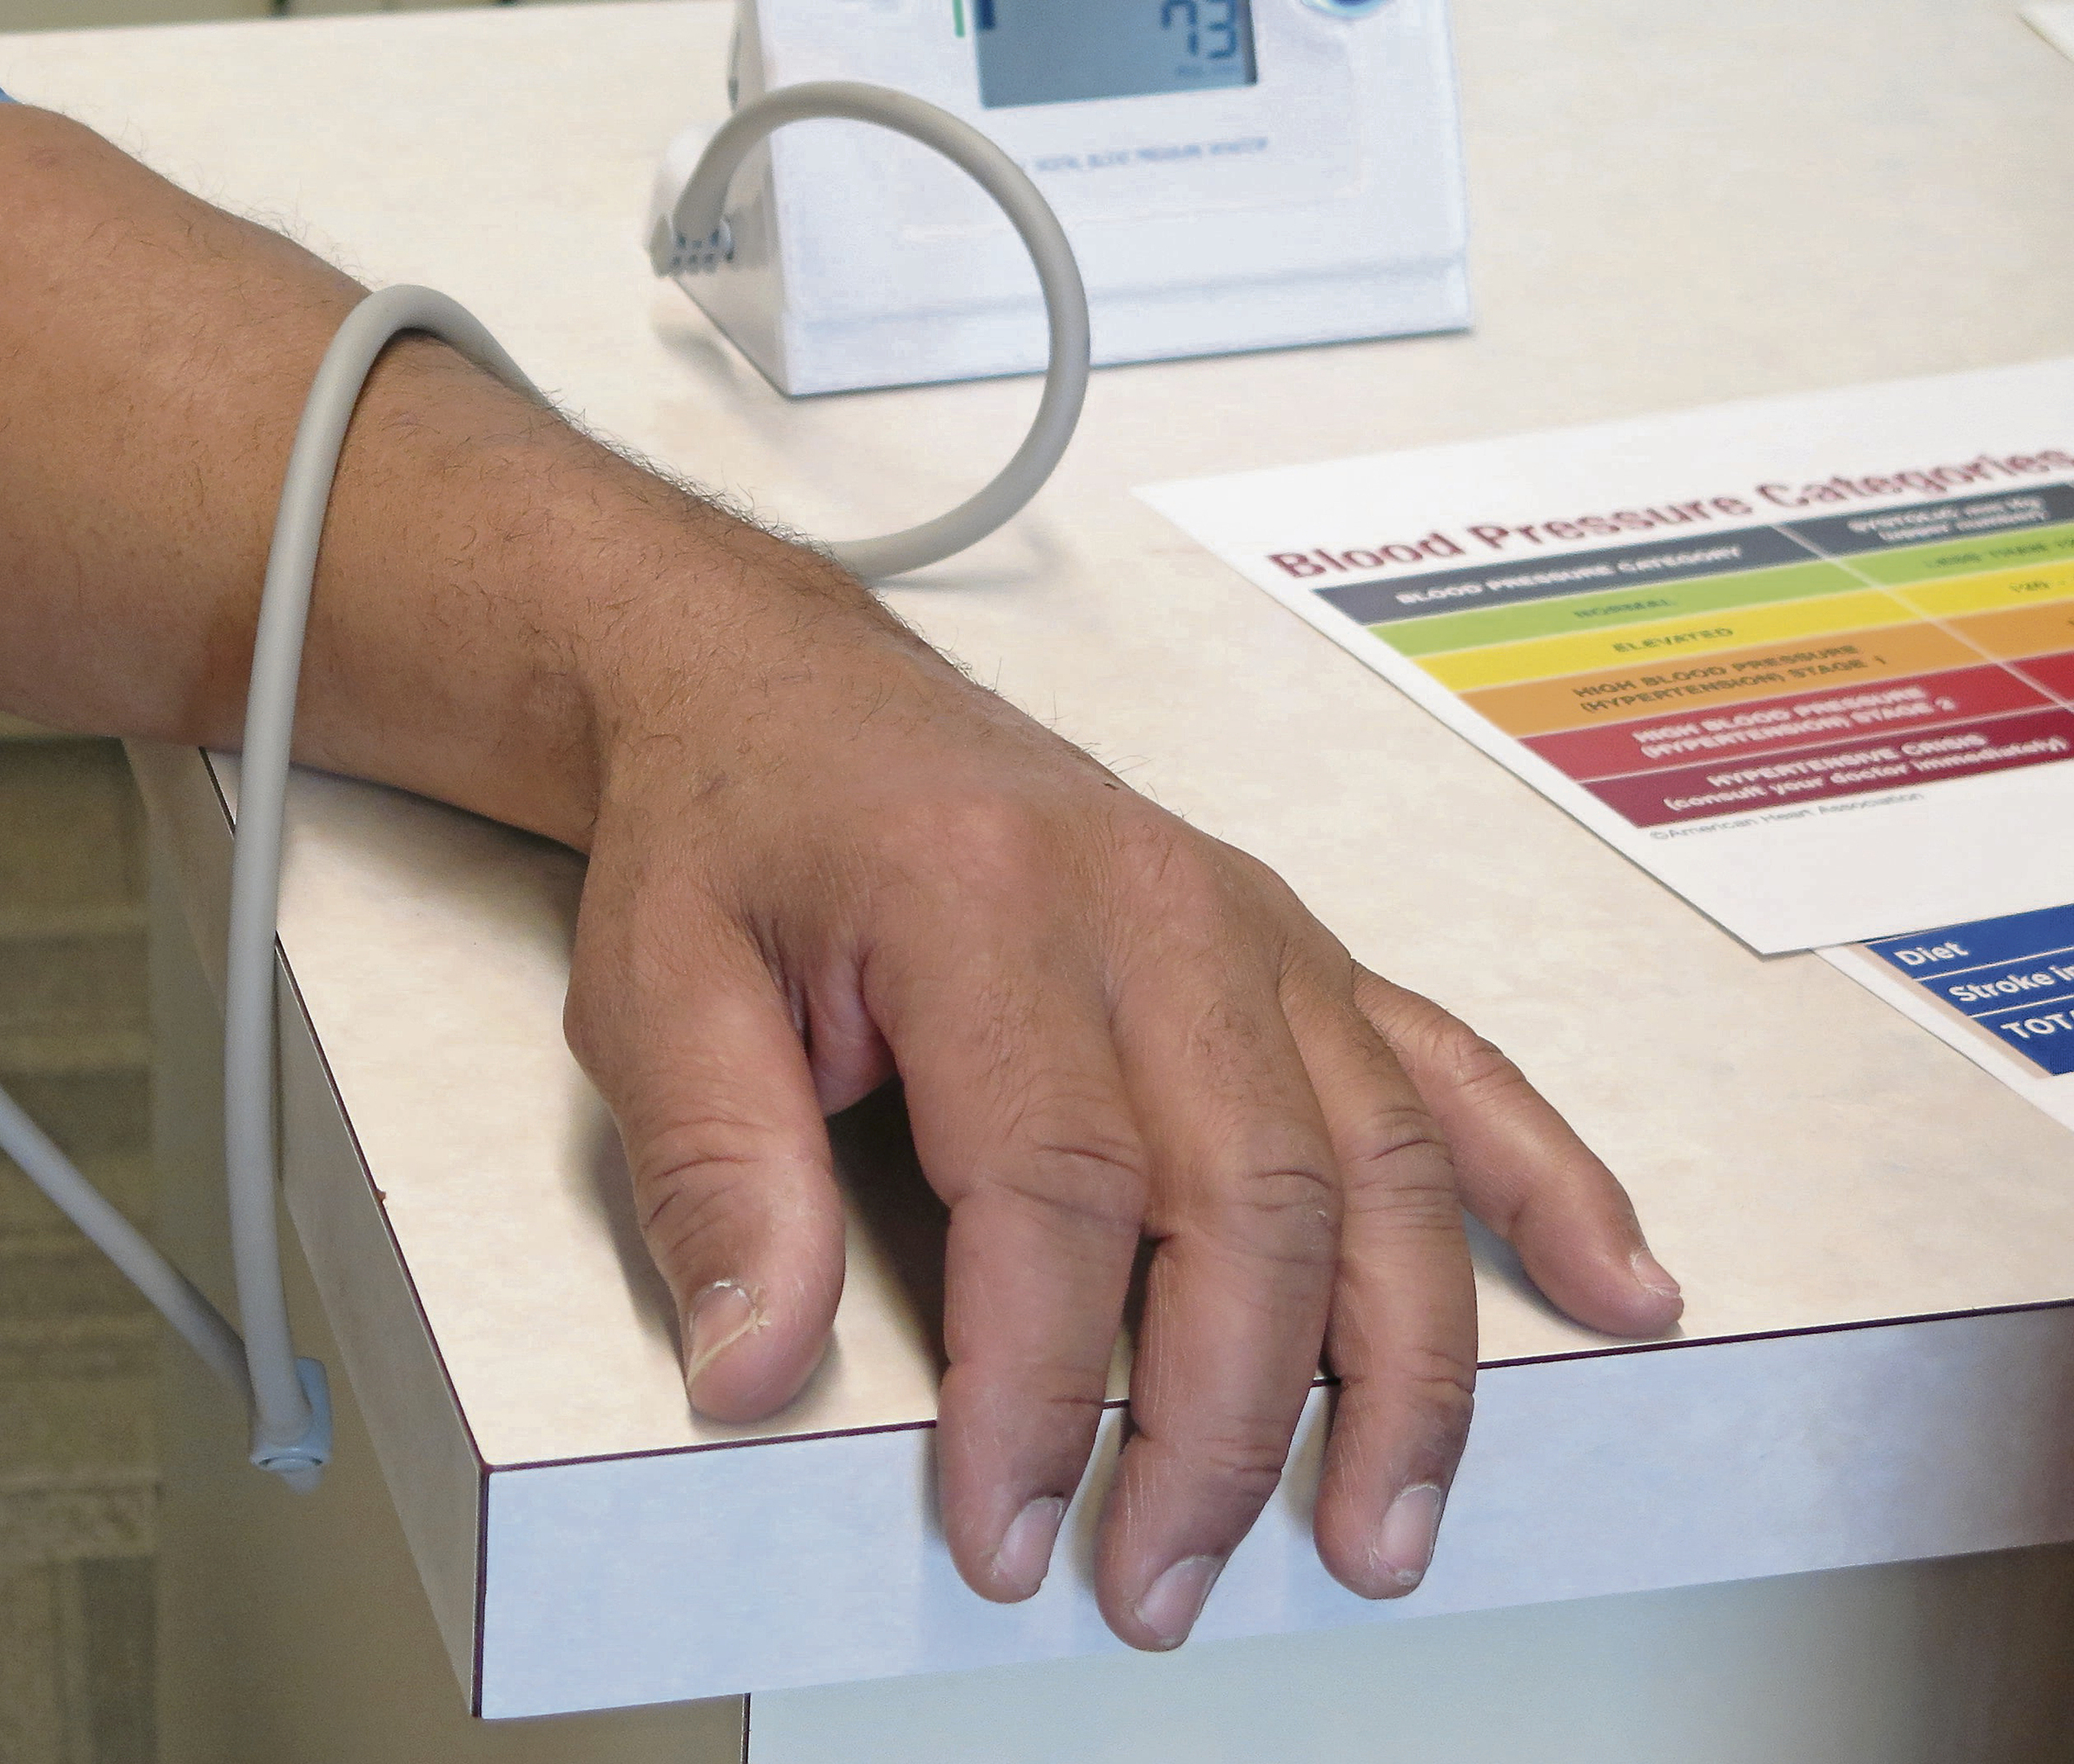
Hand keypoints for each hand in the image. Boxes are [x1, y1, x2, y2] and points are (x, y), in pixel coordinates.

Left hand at [561, 615, 1680, 1650]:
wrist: (785, 694)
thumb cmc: (733, 828)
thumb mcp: (654, 985)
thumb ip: (714, 1176)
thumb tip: (752, 1367)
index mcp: (982, 902)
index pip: (1050, 1187)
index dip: (1036, 1387)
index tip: (1004, 1525)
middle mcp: (1149, 905)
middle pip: (1243, 1198)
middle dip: (1218, 1426)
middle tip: (1156, 1578)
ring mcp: (1244, 922)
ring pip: (1373, 1164)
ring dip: (1395, 1369)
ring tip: (1369, 1530)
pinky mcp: (1289, 944)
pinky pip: (1449, 1064)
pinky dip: (1545, 1181)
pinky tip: (1617, 1287)